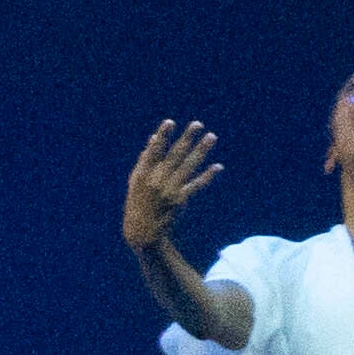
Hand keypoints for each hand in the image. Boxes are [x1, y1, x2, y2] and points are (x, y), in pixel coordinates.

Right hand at [123, 118, 220, 248]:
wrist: (142, 231)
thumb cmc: (138, 202)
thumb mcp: (136, 181)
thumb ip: (145, 159)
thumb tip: (153, 138)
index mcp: (142, 174)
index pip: (153, 151)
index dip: (162, 136)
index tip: (170, 122)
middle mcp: (156, 180)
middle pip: (174, 155)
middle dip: (186, 138)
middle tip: (197, 124)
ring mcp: (168, 190)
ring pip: (188, 166)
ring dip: (201, 150)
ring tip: (211, 137)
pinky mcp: (180, 200)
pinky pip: (196, 185)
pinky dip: (207, 176)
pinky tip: (217, 166)